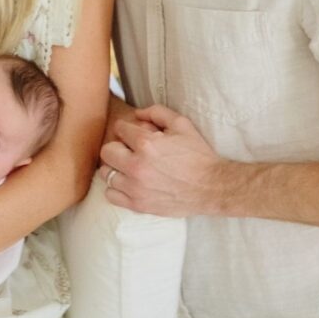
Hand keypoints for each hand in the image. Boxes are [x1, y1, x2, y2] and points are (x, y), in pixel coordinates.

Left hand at [101, 104, 223, 216]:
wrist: (212, 187)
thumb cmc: (198, 155)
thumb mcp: (182, 124)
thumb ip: (157, 112)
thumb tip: (136, 113)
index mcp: (146, 144)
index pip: (119, 129)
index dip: (127, 129)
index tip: (134, 135)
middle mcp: (136, 166)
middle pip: (107, 151)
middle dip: (118, 147)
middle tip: (130, 151)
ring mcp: (135, 187)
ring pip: (106, 174)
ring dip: (116, 168)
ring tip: (130, 168)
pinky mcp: (138, 204)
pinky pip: (110, 194)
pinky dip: (116, 188)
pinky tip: (129, 183)